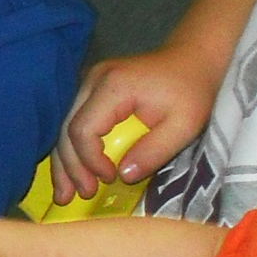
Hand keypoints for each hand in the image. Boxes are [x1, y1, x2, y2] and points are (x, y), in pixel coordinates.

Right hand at [52, 49, 217, 202]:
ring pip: (63, 130)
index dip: (90, 160)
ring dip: (63, 164)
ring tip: (65, 194)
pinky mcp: (89, 92)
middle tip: (76, 196)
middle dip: (70, 167)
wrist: (193, 59)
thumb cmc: (192, 91)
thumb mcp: (185, 124)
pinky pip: (73, 125)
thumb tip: (123, 176)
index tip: (108, 179)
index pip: (84, 129)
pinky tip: (72, 174)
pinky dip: (72, 152)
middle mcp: (91, 82)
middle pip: (66, 130)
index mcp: (114, 86)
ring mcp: (87, 84)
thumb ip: (155, 150)